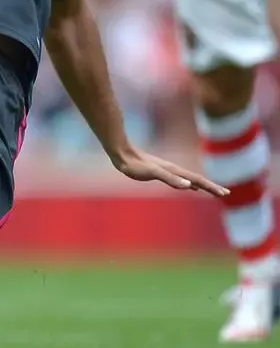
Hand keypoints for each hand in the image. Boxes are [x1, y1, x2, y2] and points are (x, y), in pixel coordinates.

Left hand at [112, 145, 227, 195]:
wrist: (122, 153)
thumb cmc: (135, 165)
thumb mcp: (153, 172)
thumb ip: (170, 178)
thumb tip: (189, 185)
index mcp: (175, 171)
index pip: (198, 180)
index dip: (211, 187)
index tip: (225, 193)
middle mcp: (174, 170)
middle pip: (197, 179)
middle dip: (211, 187)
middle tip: (226, 193)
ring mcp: (168, 171)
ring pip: (190, 179)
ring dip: (203, 185)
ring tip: (213, 191)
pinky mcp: (160, 172)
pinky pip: (181, 179)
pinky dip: (189, 184)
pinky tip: (190, 187)